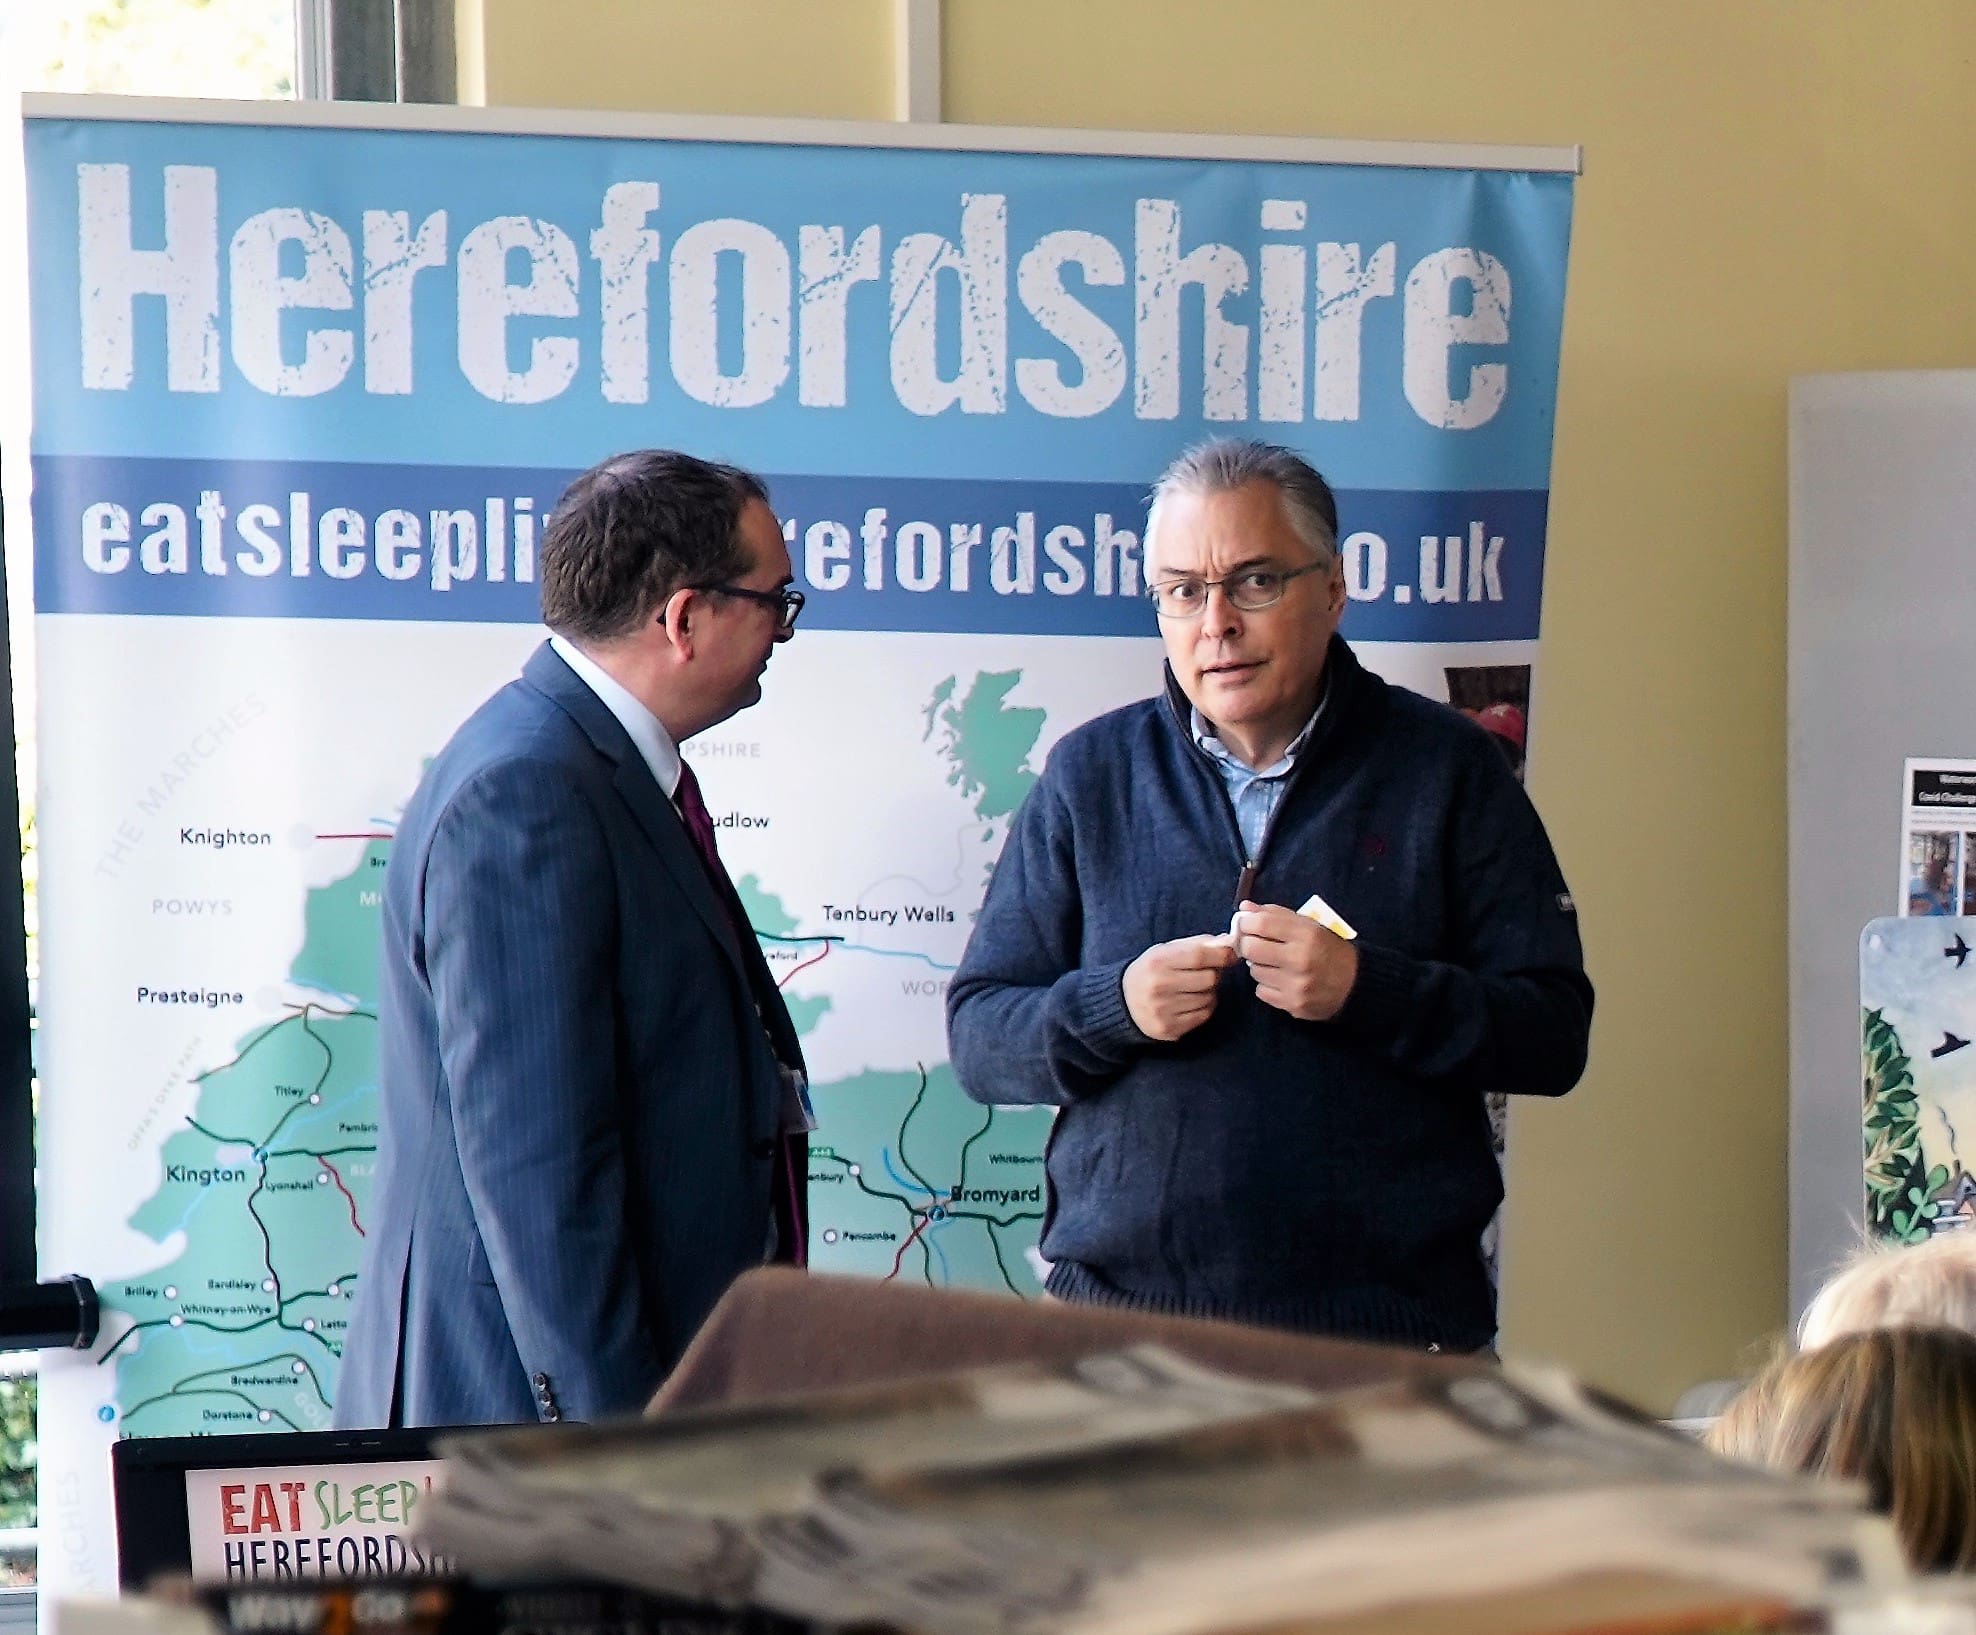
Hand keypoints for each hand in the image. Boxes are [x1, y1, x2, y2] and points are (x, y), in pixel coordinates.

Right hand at [1122, 934, 1237, 1040]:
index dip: (1221, 955)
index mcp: (1157, 962)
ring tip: (1194, 988)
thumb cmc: (1151, 971)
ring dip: (1209, 992)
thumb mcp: (1165, 951)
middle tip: (1207, 972)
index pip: (1199, 956)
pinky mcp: (1169, 1028)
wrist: (1123, 1001)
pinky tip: (1191, 1002)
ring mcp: (1163, 1010)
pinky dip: (1204, 1007)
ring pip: (1209, 998)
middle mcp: (1159, 986)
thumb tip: (1228, 942)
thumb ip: (1196, 944)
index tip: (1230, 955)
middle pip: (1209, 979)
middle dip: (1214, 974)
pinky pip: (1203, 1015)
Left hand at [1232, 900, 1358, 1020]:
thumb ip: (1276, 915)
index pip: (1261, 924)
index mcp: (1307, 935)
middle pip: (1251, 948)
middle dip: (1248, 945)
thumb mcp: (1309, 925)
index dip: (1246, 922)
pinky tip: (1281, 980)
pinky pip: (1261, 992)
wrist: (1355, 983)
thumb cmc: (1328, 949)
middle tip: (1256, 944)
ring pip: (1254, 972)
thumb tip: (1244, 908)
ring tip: (1275, 963)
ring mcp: (1296, 985)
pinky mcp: (1293, 1005)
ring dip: (1259, 966)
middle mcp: (1301, 960)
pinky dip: (1266, 985)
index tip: (1246, 924)